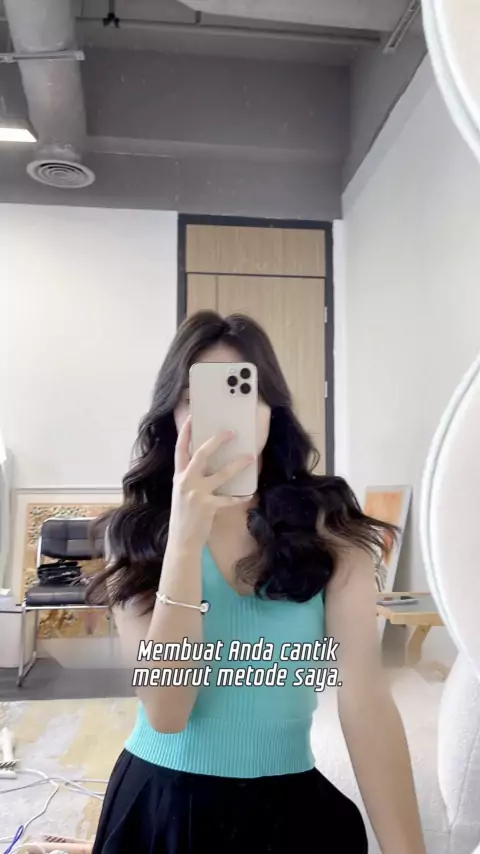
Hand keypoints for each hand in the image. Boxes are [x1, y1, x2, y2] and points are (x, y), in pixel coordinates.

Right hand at [167, 416, 253, 549]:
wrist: (181, 540)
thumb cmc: (184, 516)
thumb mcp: (182, 493)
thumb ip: (191, 477)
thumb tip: (208, 463)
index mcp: (179, 476)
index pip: (180, 449)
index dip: (185, 431)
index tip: (192, 416)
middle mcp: (186, 482)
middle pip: (201, 454)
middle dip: (216, 441)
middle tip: (231, 432)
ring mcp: (196, 494)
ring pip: (220, 474)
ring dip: (237, 465)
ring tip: (250, 458)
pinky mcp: (208, 507)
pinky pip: (228, 498)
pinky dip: (240, 496)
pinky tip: (249, 494)